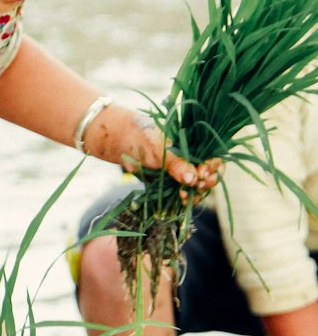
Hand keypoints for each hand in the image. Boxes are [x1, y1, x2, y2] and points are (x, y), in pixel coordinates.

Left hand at [87, 104, 220, 193]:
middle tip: (198, 186)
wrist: (120, 142)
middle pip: (210, 173)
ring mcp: (183, 169)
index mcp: (195, 142)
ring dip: (196, 192)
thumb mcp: (159, 149)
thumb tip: (192, 179)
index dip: (213, 167)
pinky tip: (181, 199)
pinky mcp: (173, 181)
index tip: (203, 174)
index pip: (214, 156)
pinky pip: (185, 192)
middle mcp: (192, 156)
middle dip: (207, 182)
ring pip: (198, 185)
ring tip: (185, 195)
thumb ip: (176, 163)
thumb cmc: (141, 137)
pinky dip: (185, 197)